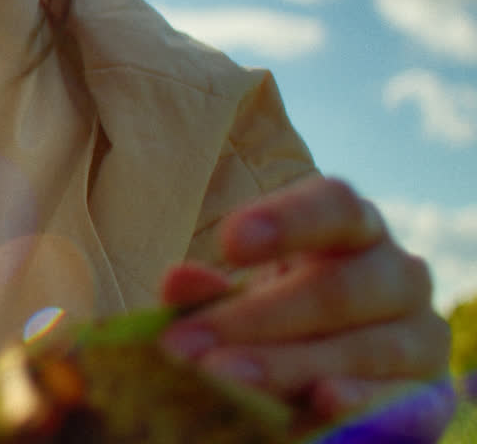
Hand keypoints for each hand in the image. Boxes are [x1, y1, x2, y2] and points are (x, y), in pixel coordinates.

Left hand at [159, 177, 454, 439]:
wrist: (332, 372)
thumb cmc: (276, 315)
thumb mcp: (239, 295)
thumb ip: (209, 291)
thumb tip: (177, 284)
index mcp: (353, 229)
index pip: (335, 206)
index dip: (287, 221)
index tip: (228, 243)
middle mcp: (397, 274)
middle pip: (337, 288)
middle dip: (255, 318)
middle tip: (184, 343)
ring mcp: (421, 335)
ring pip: (363, 348)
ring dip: (286, 365)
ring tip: (220, 375)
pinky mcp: (431, 395)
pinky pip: (403, 401)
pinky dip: (360, 403)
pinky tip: (320, 402)